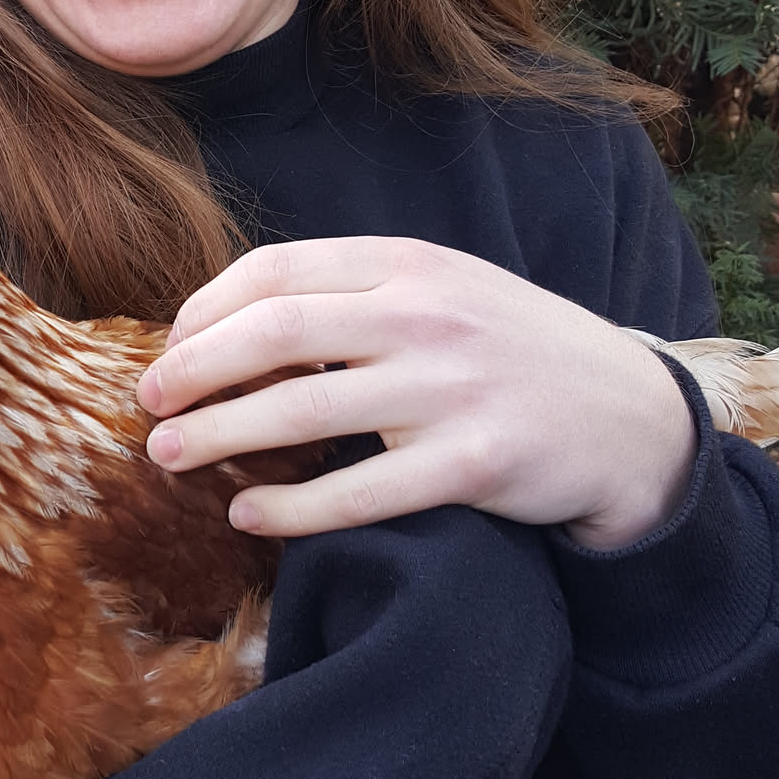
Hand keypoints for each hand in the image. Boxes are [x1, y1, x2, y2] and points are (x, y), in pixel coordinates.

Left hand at [135, 237, 698, 549]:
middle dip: (192, 370)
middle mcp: (427, 315)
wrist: (630, 418)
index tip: (167, 348)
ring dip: (219, 435)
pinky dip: (292, 508)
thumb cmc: (511, 354)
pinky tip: (249, 515)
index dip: (203, 311)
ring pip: (305, 411)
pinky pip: (360, 491)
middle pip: (274, 332)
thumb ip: (355, 295)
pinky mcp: (476, 464)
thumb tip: (230, 322)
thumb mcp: (444, 292)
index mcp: (410, 263)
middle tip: (147, 405)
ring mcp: (453, 389)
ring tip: (170, 457)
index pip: (277, 271)